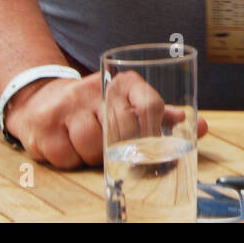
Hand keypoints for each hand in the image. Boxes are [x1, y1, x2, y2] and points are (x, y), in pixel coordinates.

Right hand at [4, 71, 208, 168]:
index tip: (155, 144)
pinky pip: (67, 158)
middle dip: (124, 147)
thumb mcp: (129, 102)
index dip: (156, 129)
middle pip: (124, 130)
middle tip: (120, 149)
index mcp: (123, 82)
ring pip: (94, 147)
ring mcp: (67, 107)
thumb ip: (163, 115)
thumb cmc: (96, 106)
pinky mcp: (44, 126)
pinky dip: (71, 160)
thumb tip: (203, 127)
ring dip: (94, 156)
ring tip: (90, 144)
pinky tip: (68, 146)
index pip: (150, 104)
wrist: (40, 98)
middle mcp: (94, 89)